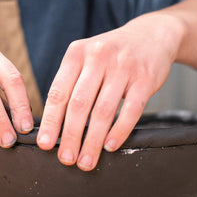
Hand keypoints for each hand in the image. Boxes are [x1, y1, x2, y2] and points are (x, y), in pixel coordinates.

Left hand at [37, 12, 184, 170]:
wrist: (151, 35)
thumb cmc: (112, 53)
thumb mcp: (87, 57)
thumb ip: (72, 82)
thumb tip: (56, 122)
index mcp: (77, 53)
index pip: (58, 92)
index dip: (51, 121)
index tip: (45, 144)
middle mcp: (98, 57)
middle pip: (79, 104)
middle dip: (71, 136)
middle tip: (66, 159)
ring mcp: (123, 67)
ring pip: (103, 110)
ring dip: (93, 141)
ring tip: (86, 161)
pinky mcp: (145, 78)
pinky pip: (131, 110)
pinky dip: (119, 131)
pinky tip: (110, 146)